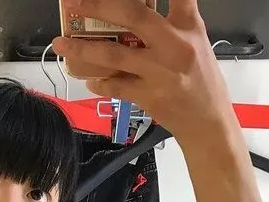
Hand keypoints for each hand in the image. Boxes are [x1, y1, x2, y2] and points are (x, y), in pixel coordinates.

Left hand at [53, 0, 237, 146]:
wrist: (207, 122)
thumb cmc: (202, 80)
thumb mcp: (196, 41)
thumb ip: (174, 21)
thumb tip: (137, 13)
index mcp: (189, 26)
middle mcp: (173, 45)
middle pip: (133, 16)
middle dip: (99, 6)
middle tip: (75, 2)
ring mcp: (158, 72)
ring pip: (114, 55)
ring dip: (82, 49)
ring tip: (61, 44)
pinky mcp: (148, 96)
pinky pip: (115, 86)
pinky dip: (99, 82)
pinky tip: (88, 78)